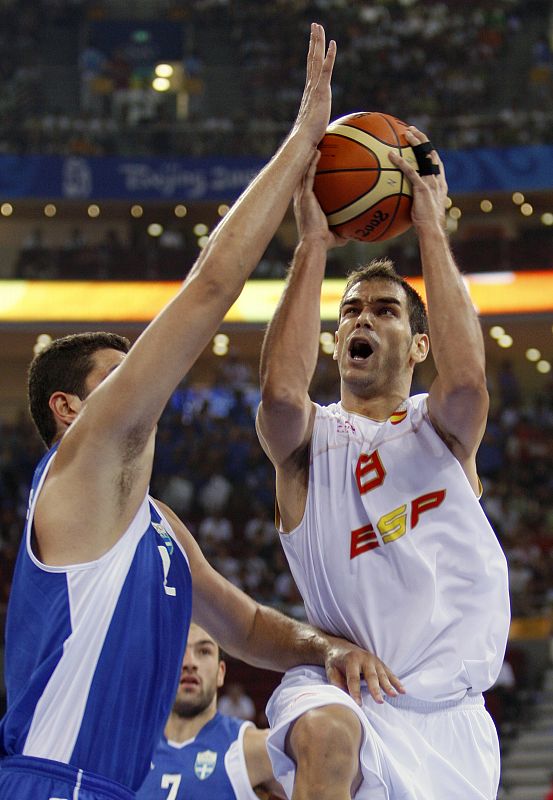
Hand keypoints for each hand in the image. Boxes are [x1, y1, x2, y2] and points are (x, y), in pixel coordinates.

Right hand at [292, 23, 336, 147]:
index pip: (311, 69)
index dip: (312, 54)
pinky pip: (326, 69)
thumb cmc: (307, 138)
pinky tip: (332, 43)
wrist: (303, 141)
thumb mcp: (314, 126)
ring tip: (318, 26)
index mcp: (310, 93)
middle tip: (314, 25)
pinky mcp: (321, 92)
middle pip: (312, 59)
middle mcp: (310, 87)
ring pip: (316, 59)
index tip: (313, 41)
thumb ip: (315, 122)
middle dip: (314, 41)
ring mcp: (315, 88)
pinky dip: (329, 56)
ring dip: (318, 41)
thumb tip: (317, 133)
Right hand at [294, 150, 348, 249]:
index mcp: (306, 204)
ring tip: (314, 142)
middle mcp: (302, 198)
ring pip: (303, 171)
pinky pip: (309, 175)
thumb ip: (346, 228)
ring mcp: (302, 196)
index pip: (306, 185)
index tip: (314, 163)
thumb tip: (360, 230)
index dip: (308, 173)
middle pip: (302, 174)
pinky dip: (312, 163)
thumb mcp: (338, 233)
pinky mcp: (305, 196)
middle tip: (312, 146)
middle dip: (306, 160)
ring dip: (308, 156)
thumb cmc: (324, 242)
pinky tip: (317, 151)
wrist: (314, 244)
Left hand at [324, 638, 404, 705]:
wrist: (339, 646)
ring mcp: (374, 660)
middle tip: (380, 701)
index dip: (355, 692)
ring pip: (382, 674)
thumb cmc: (335, 661)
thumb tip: (344, 698)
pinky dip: (396, 682)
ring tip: (394, 696)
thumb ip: (337, 684)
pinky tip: (402, 691)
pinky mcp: (380, 663)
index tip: (358, 704)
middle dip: (375, 689)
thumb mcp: (331, 671)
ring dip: (389, 686)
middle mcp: (364, 658)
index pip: (353, 678)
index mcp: (351, 660)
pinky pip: (389, 673)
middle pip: (371, 676)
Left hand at [388, 127, 447, 232]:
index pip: (436, 162)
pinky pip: (410, 171)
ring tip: (407, 133)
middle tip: (413, 131)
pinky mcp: (422, 188)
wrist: (432, 230)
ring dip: (416, 143)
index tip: (422, 142)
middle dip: (423, 140)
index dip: (429, 150)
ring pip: (424, 156)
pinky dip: (400, 161)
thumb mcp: (424, 209)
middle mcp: (437, 179)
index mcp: (440, 183)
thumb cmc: (426, 225)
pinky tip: (391, 154)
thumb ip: (418, 200)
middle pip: (432, 153)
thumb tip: (405, 200)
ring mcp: (431, 182)